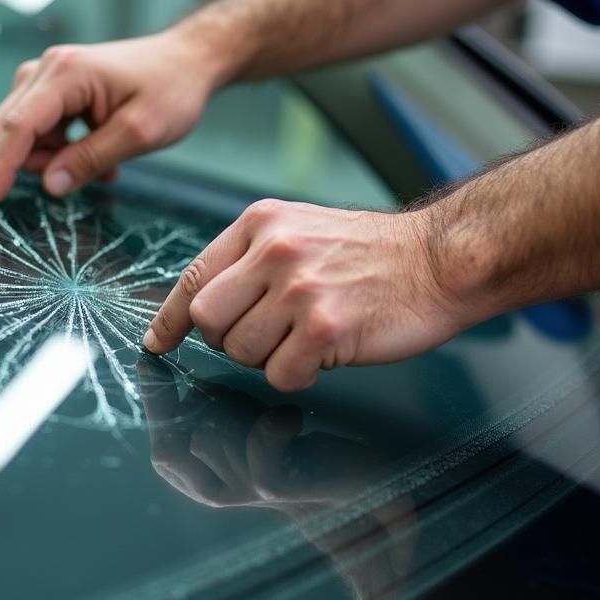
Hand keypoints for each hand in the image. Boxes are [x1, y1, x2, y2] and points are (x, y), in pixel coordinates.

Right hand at [0, 30, 219, 202]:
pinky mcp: (57, 87)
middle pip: (6, 124)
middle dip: (2, 165)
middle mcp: (48, 68)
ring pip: (23, 129)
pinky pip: (41, 127)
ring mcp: (50, 76)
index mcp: (66, 74)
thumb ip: (91, 159)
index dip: (1, 165)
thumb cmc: (171, 90)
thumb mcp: (139, 133)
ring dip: (49, 160)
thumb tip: (49, 185)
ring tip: (102, 170)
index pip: (19, 125)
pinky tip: (97, 161)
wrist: (189, 61)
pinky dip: (60, 151)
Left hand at [143, 199, 466, 391]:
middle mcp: (274, 252)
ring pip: (240, 351)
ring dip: (266, 357)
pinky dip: (297, 375)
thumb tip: (196, 305)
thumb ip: (249, 259)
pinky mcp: (325, 328)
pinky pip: (280, 375)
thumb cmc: (370, 252)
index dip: (170, 318)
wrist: (441, 259)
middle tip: (264, 336)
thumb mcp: (299, 230)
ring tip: (302, 338)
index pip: (193, 276)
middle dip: (227, 338)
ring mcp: (299, 290)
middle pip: (207, 319)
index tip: (158, 342)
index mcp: (261, 224)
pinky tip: (323, 354)